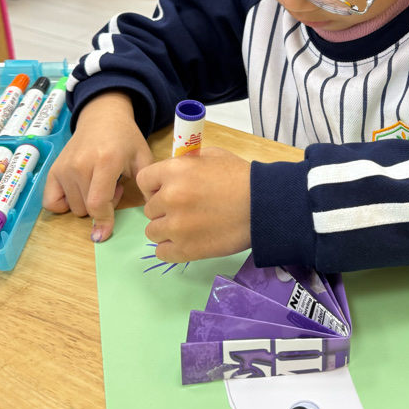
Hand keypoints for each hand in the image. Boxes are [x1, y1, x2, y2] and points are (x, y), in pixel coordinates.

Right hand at [42, 92, 153, 241]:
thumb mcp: (142, 157)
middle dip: (103, 207)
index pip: (98, 202)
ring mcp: (64, 167)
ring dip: (88, 203)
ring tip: (99, 183)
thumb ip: (146, 184)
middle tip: (113, 186)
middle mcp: (80, 165)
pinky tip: (78, 192)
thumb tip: (150, 210)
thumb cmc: (125, 139)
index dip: (103, 221)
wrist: (102, 117)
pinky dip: (64, 204)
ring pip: (73, 207)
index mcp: (105, 162)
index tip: (105, 233)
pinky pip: (51, 202)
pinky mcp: (53, 170)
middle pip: (86, 208)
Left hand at [139, 147, 251, 262]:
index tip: (166, 191)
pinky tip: (186, 242)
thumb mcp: (213, 156)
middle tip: (187, 210)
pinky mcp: (185, 249)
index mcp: (175, 171)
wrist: (264, 206)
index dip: (154, 187)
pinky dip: (171, 248)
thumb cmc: (242, 178)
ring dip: (167, 230)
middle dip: (164, 209)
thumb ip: (187, 163)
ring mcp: (176, 226)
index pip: (144, 181)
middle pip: (149, 209)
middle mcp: (170, 197)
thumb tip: (173, 174)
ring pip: (152, 231)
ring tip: (188, 228)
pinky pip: (162, 252)